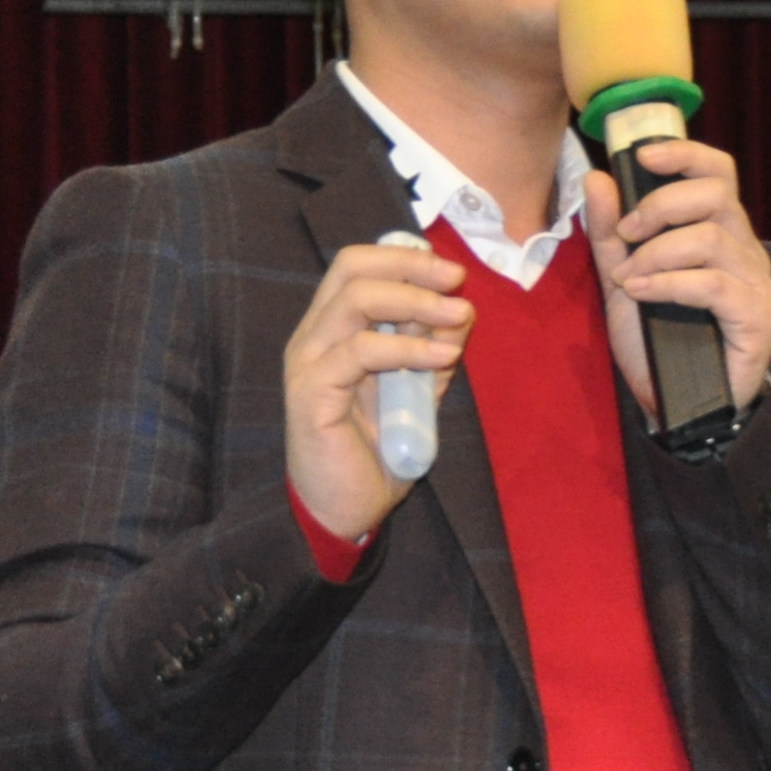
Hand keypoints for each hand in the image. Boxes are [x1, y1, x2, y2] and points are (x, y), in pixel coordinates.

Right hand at [282, 240, 470, 540]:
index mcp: (332, 329)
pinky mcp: (311, 393)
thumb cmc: (375, 455)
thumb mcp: (417, 393)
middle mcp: (313, 336)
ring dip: (417, 302)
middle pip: (352, 268)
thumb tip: (463, 310)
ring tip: (459, 314)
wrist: (344, 512)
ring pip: (356, 301)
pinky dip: (409, 348)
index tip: (452, 273)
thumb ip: (432, 352)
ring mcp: (307, 362)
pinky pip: (361, 352)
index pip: (358, 266)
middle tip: (457, 279)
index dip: (405, 258)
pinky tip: (444, 356)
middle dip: (411, 267)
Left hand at [584, 138, 770, 413]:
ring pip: (711, 239)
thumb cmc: (655, 342)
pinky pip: (714, 284)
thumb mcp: (622, 279)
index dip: (684, 155)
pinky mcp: (759, 319)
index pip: (718, 173)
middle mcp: (745, 251)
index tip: (642, 157)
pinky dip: (670, 283)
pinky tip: (643, 294)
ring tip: (629, 279)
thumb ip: (610, 233)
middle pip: (716, 195)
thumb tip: (599, 178)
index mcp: (719, 232)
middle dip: (661, 205)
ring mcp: (757, 285)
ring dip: (657, 253)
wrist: (673, 406)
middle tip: (628, 234)